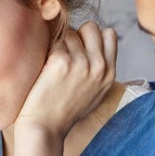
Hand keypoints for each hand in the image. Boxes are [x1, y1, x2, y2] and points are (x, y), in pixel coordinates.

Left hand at [15, 21, 116, 139]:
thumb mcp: (94, 92)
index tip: (81, 49)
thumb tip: (95, 42)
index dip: (93, 37)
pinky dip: (48, 50)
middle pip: (91, 27)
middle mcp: (99, 66)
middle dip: (77, 34)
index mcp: (110, 74)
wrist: (45, 129)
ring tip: (53, 67)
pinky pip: (54, 41)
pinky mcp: (61, 61)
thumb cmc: (65, 111)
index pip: (109, 34)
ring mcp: (81, 63)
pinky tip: (45, 70)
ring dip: (60, 44)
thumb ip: (99, 69)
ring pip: (70, 32)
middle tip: (65, 53)